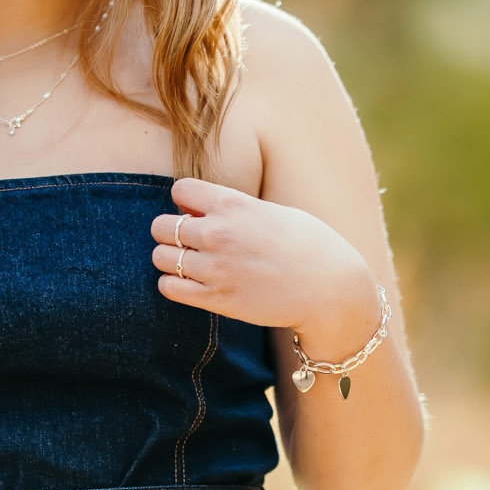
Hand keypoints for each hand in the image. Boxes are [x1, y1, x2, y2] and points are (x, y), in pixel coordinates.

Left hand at [149, 177, 376, 344]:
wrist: (328, 288)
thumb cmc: (307, 244)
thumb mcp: (272, 211)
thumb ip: (233, 208)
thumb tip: (196, 209)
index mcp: (232, 204)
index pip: (180, 190)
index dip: (187, 201)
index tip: (198, 212)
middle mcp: (218, 234)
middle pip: (160, 226)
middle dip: (170, 231)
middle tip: (190, 241)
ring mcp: (214, 268)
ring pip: (160, 257)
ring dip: (169, 258)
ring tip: (189, 262)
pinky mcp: (216, 299)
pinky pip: (169, 287)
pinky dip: (172, 283)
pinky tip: (190, 282)